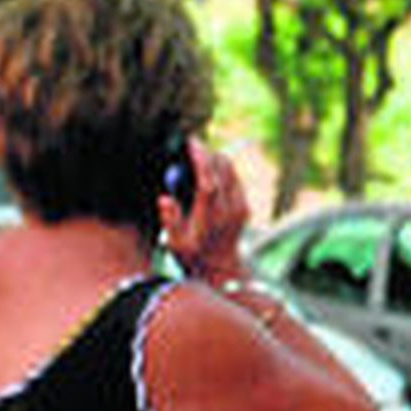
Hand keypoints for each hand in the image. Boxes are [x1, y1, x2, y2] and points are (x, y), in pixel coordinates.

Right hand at [158, 140, 250, 283]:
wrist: (222, 269)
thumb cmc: (194, 256)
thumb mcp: (176, 245)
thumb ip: (170, 221)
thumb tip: (164, 198)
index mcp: (211, 216)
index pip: (208, 180)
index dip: (200, 159)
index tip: (191, 142)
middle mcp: (229, 209)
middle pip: (223, 169)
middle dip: (207, 153)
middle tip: (191, 145)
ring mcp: (241, 206)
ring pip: (231, 170)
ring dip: (215, 159)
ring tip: (197, 156)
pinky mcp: (245, 206)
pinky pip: (235, 178)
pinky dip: (223, 169)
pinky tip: (209, 170)